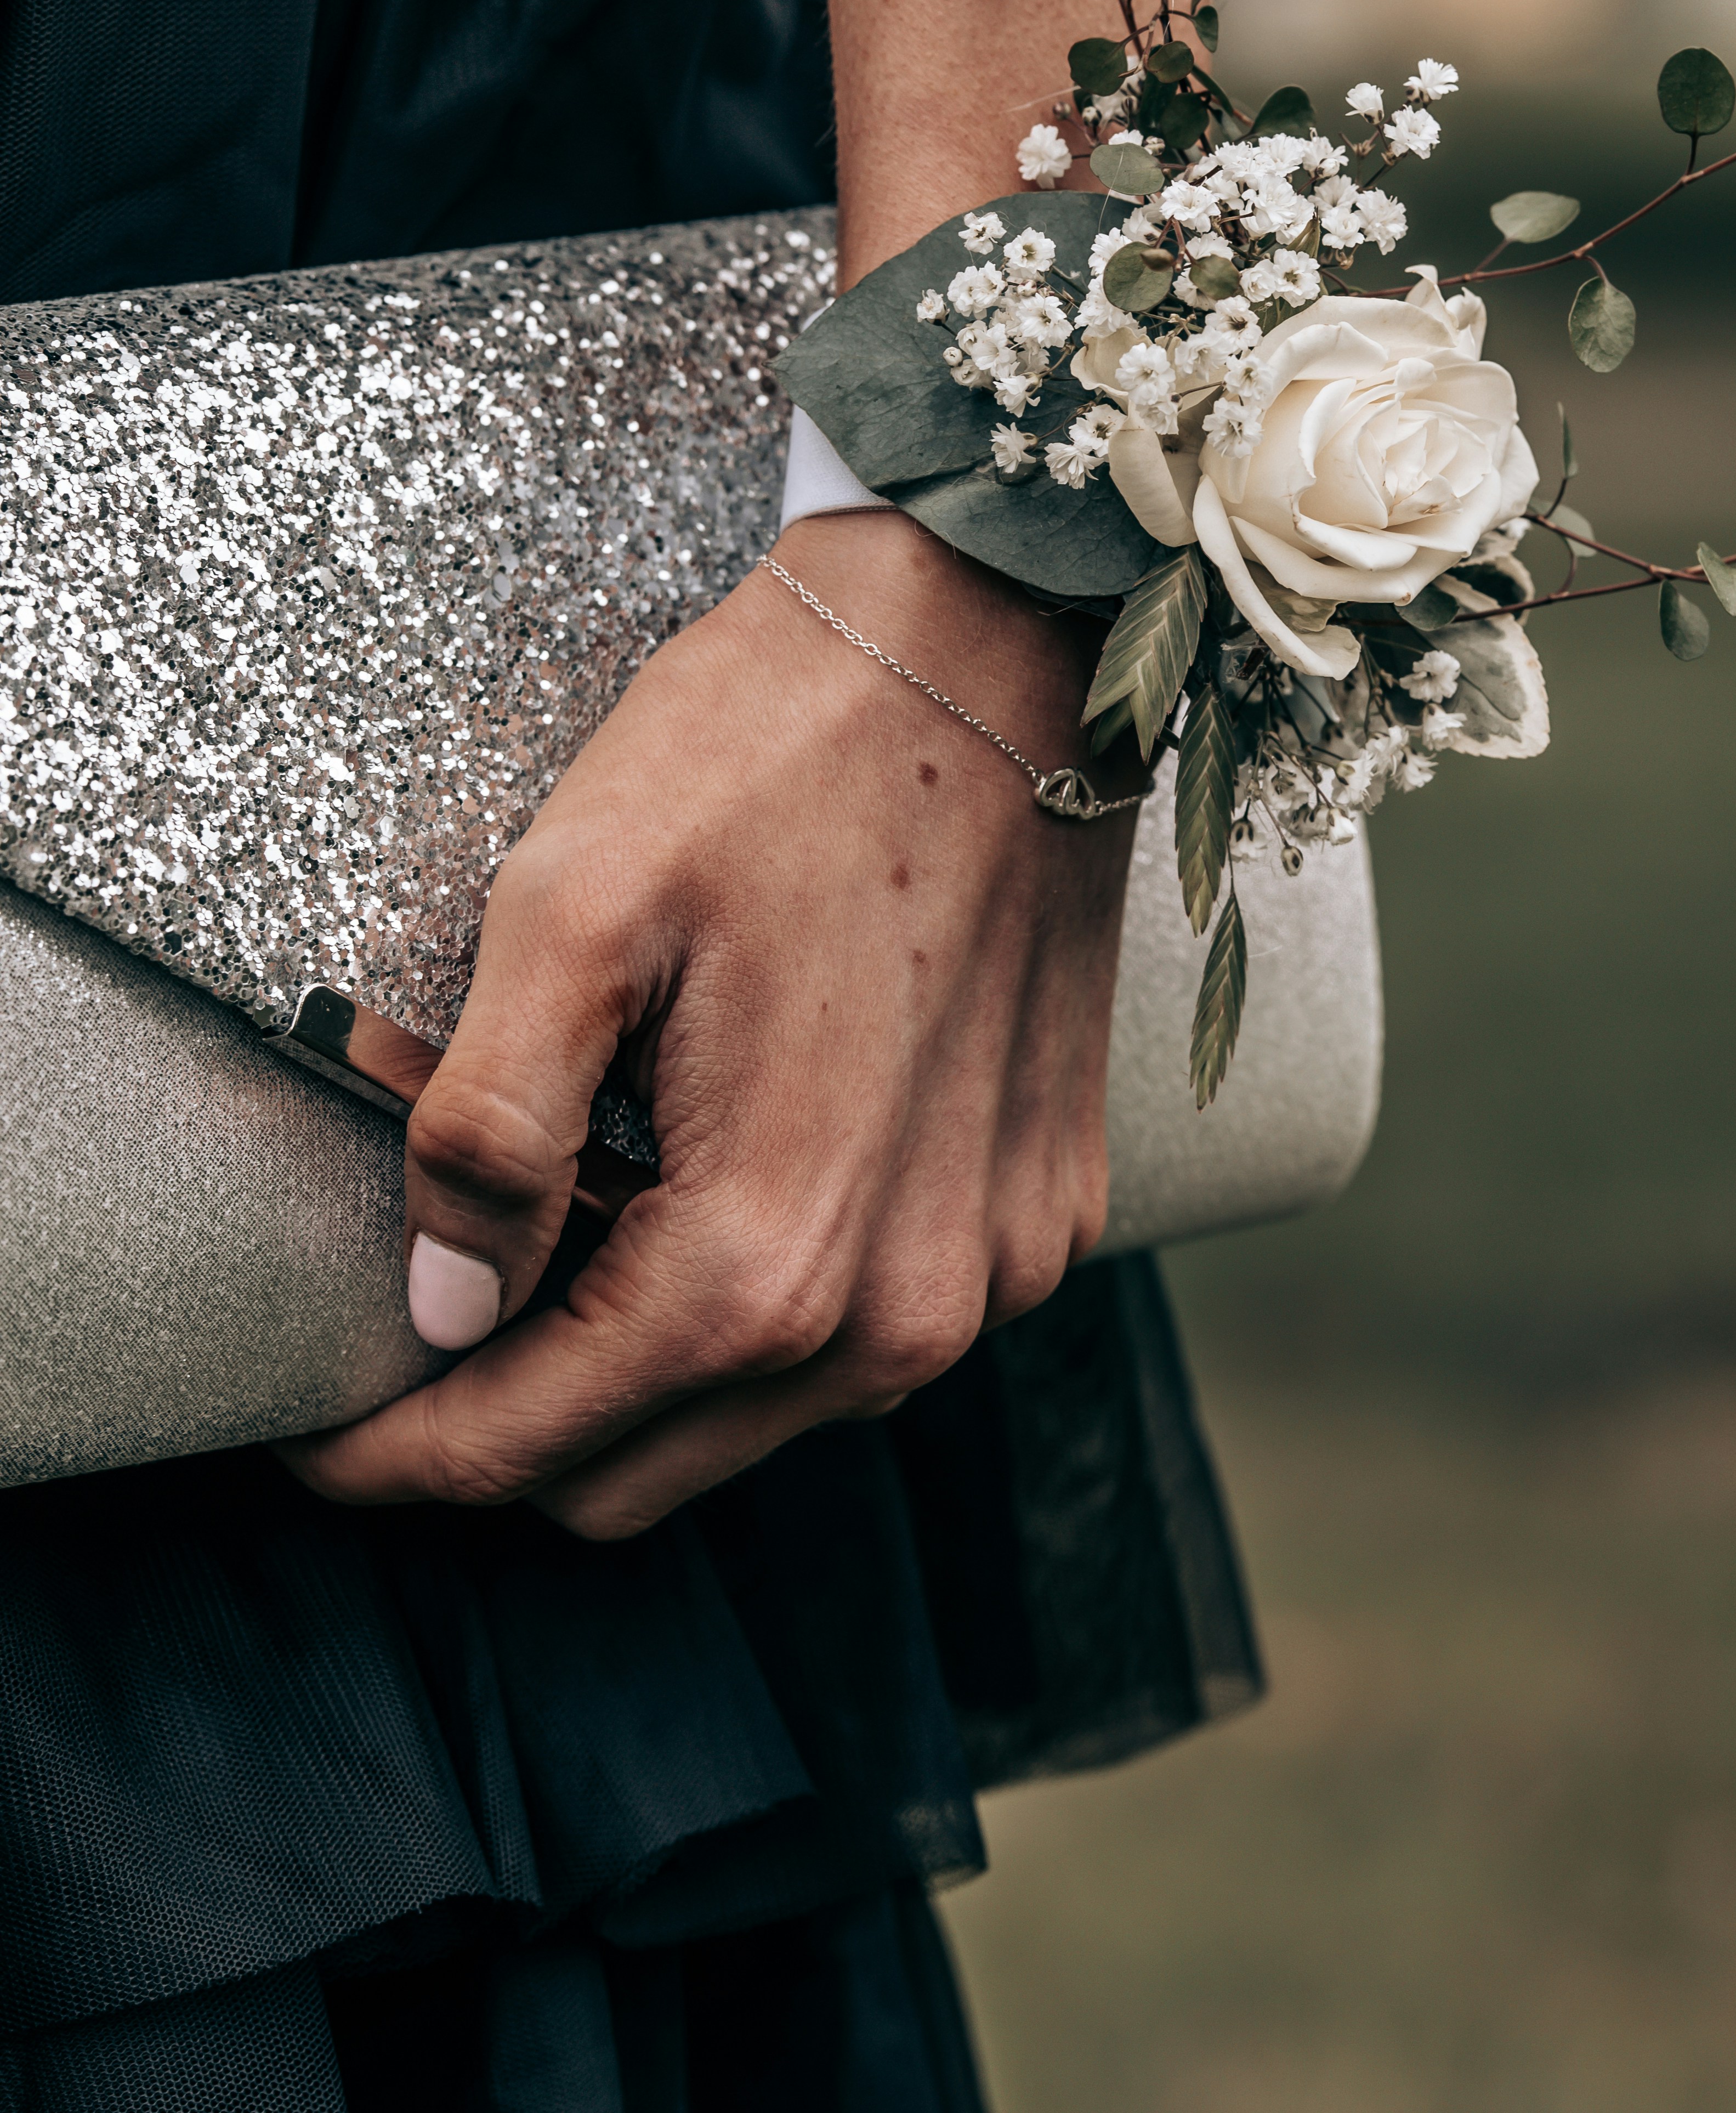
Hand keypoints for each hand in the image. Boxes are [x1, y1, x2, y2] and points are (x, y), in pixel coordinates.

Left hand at [284, 511, 1133, 1536]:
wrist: (997, 641)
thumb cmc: (773, 750)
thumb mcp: (570, 906)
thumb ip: (488, 1130)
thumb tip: (443, 1304)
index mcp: (768, 1253)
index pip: (528, 1445)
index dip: (395, 1457)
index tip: (309, 1441)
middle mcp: (903, 1309)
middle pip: (640, 1471)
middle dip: (511, 1426)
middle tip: (420, 1326)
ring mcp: (994, 1269)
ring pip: (761, 1419)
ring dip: (646, 1364)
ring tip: (568, 1231)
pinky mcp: (1048, 1211)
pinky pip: (874, 1333)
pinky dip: (775, 1302)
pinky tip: (717, 1177)